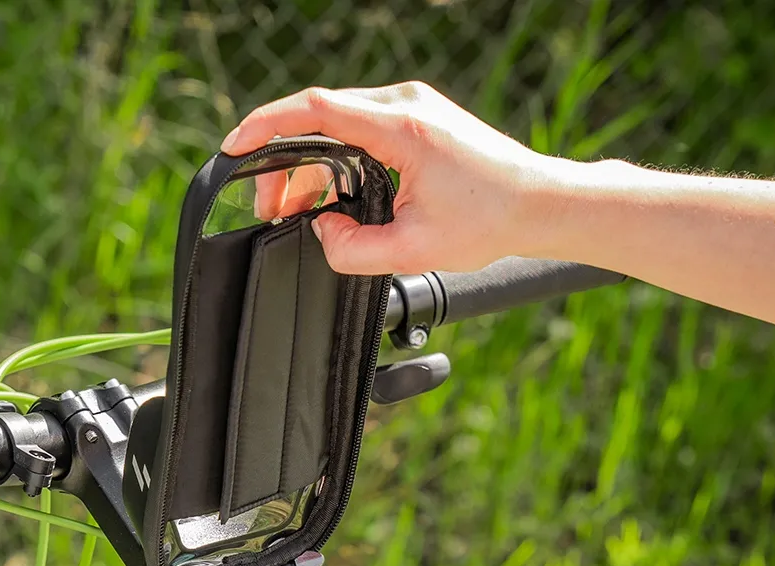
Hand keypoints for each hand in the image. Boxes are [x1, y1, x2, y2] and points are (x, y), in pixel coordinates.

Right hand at [220, 82, 571, 274]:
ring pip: (336, 128)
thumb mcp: (413, 250)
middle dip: (282, 162)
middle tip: (269, 208)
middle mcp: (402, 105)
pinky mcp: (416, 121)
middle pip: (318, 120)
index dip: (265, 126)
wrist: (539, 204)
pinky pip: (359, 133)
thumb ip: (353, 249)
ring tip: (295, 211)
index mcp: (399, 126)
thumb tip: (321, 231)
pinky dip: (335, 162)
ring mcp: (410, 108)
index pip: (313, 110)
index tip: (234, 147)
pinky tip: (329, 197)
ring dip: (309, 167)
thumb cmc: (489, 220)